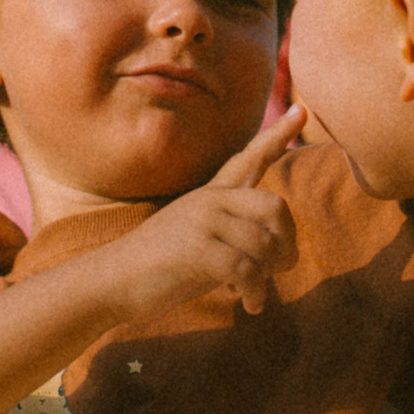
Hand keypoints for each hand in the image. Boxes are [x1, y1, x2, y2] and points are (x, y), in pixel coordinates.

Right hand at [112, 107, 304, 318]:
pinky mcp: (197, 249)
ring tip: (252, 293)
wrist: (111, 282)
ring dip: (267, 276)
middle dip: (287, 242)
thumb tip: (288, 251)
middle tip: (280, 268)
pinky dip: (255, 292)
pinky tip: (249, 304)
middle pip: (275, 206)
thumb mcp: (201, 238)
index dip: (278, 135)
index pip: (249, 158)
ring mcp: (202, 221)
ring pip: (264, 244)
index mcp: (211, 195)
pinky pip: (248, 270)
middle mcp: (209, 200)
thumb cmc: (161, 266)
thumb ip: (237, 233)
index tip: (302, 109)